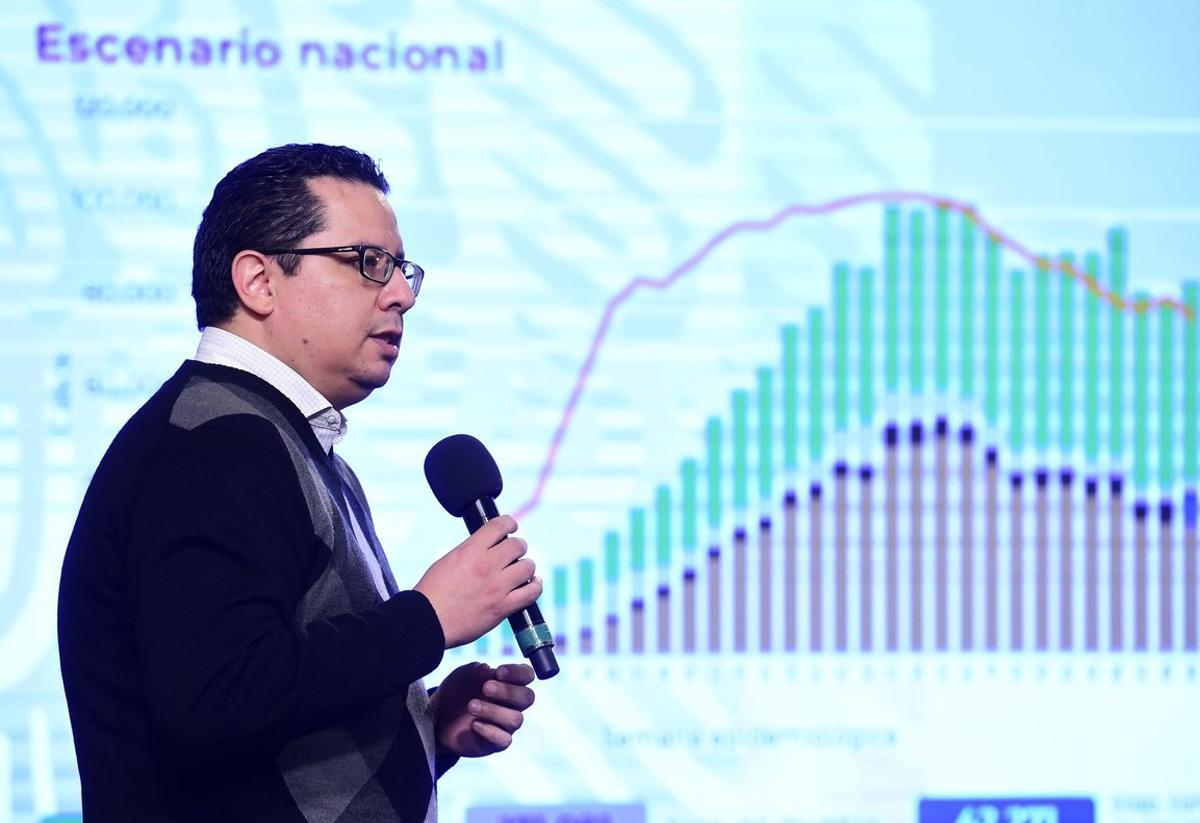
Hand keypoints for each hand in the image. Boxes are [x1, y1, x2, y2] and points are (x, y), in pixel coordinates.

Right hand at [414, 516, 542, 647]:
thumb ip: (470, 552)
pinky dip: (535, 587)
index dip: (509, 523)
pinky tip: (531, 585)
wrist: (426, 622)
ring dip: (526, 567)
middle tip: (513, 554)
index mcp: (470, 550)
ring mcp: (497, 587)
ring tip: (521, 571)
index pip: (500, 525)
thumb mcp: (448, 561)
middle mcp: (486, 565)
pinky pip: (531, 593)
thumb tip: (488, 547)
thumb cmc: (432, 593)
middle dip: (518, 548)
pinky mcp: (502, 607)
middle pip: (518, 545)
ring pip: (528, 567)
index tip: (511, 527)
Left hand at [429, 662, 535, 757]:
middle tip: (485, 688)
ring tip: (471, 706)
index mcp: (509, 682)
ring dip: (493, 711)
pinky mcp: (498, 743)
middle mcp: (512, 704)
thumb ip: (474, 670)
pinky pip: (505, 739)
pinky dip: (490, 731)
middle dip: (507, 691)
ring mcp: (506, 724)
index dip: (518, 672)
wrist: (439, 717)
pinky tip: (474, 725)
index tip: (499, 671)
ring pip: (516, 719)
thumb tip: (486, 668)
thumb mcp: (462, 676)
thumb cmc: (456, 692)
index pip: (527, 675)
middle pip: (527, 697)